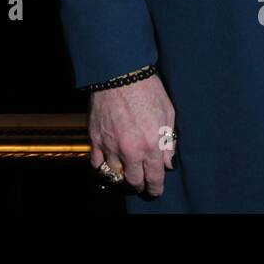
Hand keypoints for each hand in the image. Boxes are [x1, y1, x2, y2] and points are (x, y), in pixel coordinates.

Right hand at [87, 73, 175, 196]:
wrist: (120, 73)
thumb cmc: (148, 90)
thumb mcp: (168, 114)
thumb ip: (168, 141)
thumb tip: (168, 162)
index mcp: (151, 145)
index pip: (154, 179)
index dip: (155, 189)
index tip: (155, 190)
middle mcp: (130, 150)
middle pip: (134, 181)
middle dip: (139, 185)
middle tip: (141, 183)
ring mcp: (110, 145)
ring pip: (114, 173)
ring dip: (120, 174)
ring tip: (124, 171)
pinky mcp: (95, 137)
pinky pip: (96, 161)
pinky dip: (101, 165)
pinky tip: (107, 162)